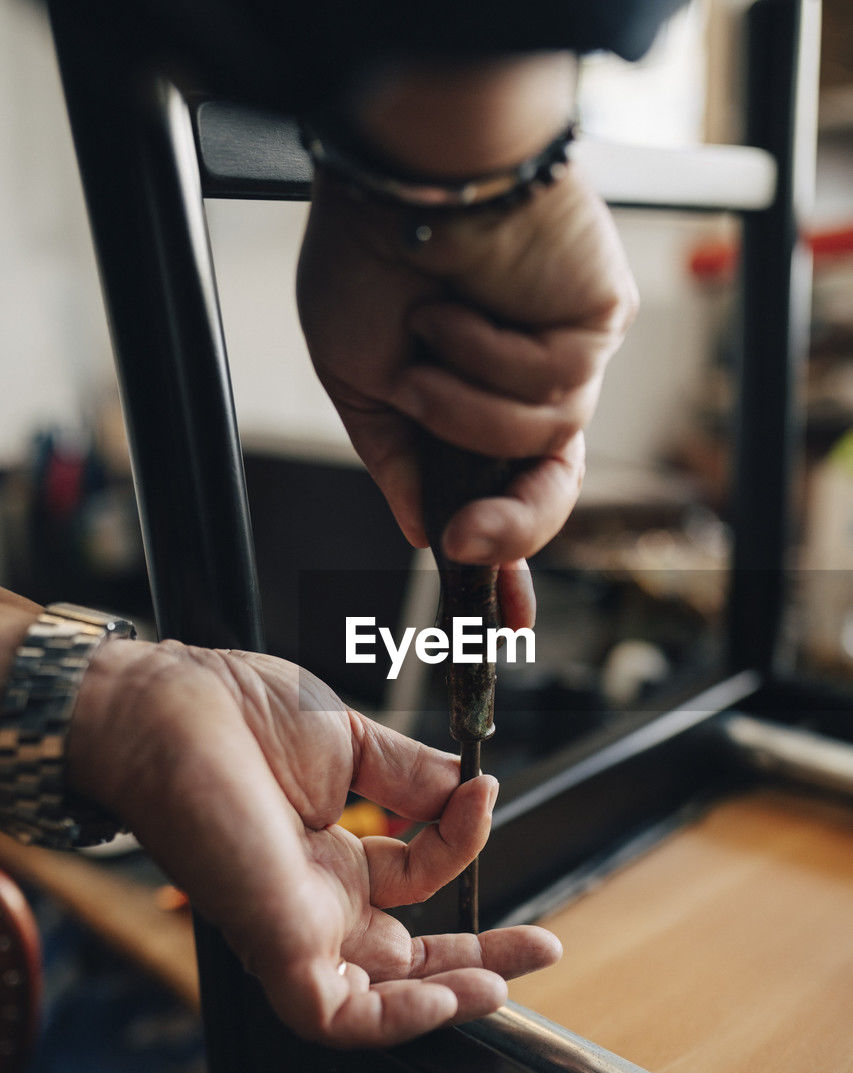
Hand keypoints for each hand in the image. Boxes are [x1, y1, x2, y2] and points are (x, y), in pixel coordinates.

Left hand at [68, 640, 560, 1047]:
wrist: (170, 708)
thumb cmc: (238, 715)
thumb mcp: (351, 743)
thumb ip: (414, 778)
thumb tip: (474, 793)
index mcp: (328, 854)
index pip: (417, 879)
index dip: (460, 843)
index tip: (483, 793)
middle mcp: (313, 900)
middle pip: (409, 957)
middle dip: (480, 959)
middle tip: (544, 951)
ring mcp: (294, 928)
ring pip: (378, 1001)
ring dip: (449, 998)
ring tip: (508, 984)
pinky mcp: (274, 946)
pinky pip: (338, 1015)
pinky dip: (398, 1018)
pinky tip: (449, 996)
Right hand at [296, 165, 636, 625]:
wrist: (397, 173)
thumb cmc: (367, 262)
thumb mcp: (357, 382)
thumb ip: (397, 464)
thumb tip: (425, 533)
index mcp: (471, 405)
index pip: (502, 496)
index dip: (504, 561)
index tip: (504, 627)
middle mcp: (525, 387)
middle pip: (549, 491)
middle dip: (510, 529)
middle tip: (465, 543)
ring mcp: (568, 357)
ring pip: (540, 438)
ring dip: (464, 400)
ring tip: (429, 333)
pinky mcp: (599, 323)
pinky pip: (552, 386)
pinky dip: (492, 354)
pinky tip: (464, 302)